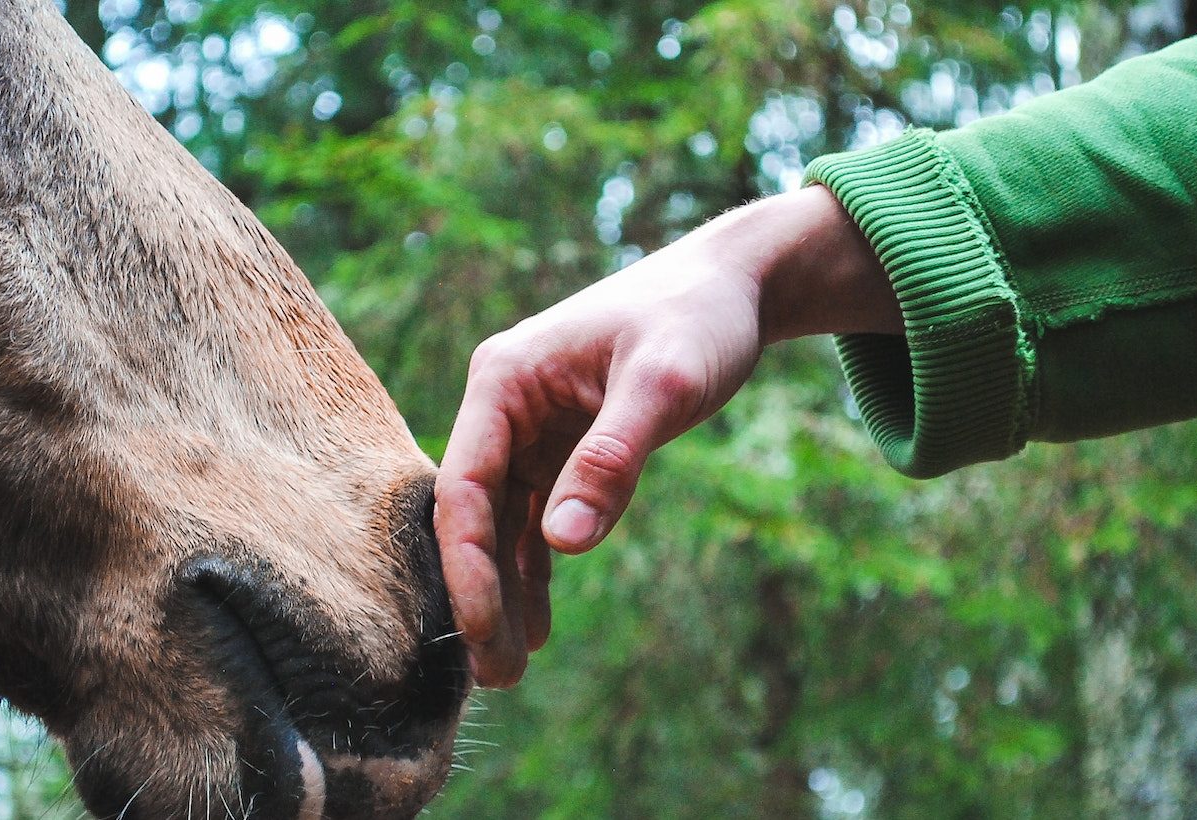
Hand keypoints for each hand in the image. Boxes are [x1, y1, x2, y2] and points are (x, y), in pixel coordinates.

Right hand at [436, 186, 896, 686]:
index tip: (484, 629)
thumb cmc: (696, 319)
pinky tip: (539, 627)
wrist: (733, 286)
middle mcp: (503, 406)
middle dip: (480, 594)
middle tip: (497, 677)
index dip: (468, 563)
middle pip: (474, 514)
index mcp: (504, 379)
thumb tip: (562, 544)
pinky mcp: (560, 448)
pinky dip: (538, 569)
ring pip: (502, 525)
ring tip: (510, 671)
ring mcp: (528, 429)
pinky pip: (537, 519)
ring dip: (505, 593)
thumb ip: (612, 460)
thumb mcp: (665, 385)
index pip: (464, 485)